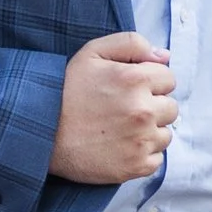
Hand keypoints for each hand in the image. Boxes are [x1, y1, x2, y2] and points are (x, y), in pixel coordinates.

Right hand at [49, 32, 176, 183]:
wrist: (41, 133)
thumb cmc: (66, 90)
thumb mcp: (93, 53)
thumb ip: (132, 44)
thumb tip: (164, 56)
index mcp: (135, 80)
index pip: (169, 78)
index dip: (150, 81)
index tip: (130, 88)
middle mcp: (143, 111)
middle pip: (171, 107)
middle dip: (153, 106)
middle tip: (125, 109)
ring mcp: (141, 141)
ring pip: (165, 134)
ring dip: (150, 131)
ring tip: (121, 129)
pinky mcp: (135, 166)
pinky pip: (156, 159)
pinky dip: (143, 154)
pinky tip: (121, 146)